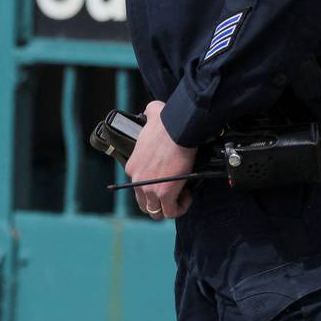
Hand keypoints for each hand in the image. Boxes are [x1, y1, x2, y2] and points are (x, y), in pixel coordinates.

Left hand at [125, 100, 197, 219]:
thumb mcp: (151, 117)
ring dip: (169, 207)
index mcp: (132, 167)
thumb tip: (154, 109)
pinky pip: (171, 212)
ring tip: (182, 195)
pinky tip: (187, 197)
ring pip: (156, 211)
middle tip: (174, 192)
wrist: (176, 129)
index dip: (153, 187)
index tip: (167, 179)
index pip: (138, 187)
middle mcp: (137, 180)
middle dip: (159, 202)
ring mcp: (148, 188)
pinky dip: (180, 207)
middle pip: (144, 204)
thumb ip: (150, 114)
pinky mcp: (164, 194)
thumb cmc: (167, 122)